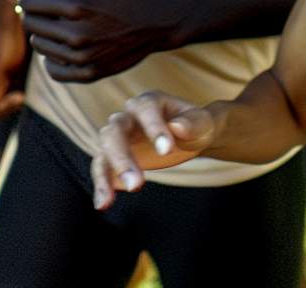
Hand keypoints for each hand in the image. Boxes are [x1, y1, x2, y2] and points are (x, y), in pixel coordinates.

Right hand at [0, 0, 29, 118]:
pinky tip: (26, 87)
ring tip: (24, 92)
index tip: (17, 96)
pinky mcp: (7, 77)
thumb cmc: (6, 35)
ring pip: (0, 104)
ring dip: (12, 103)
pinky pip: (10, 96)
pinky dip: (17, 96)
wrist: (19, 17)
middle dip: (4, 106)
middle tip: (21, 96)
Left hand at [20, 0, 175, 82]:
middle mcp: (77, 34)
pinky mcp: (88, 73)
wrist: (154, 22)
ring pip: (39, 45)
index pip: (28, 2)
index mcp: (77, 4)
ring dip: (44, 33)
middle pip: (30, 23)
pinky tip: (64, 44)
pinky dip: (52, 58)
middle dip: (33, 12)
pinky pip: (52, 70)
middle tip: (48, 6)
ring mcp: (83, 57)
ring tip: (61, 23)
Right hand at [90, 92, 215, 209]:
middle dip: (122, 157)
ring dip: (106, 174)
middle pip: (116, 130)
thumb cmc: (197, 126)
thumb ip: (194, 123)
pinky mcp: (115, 156)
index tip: (166, 151)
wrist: (190, 136)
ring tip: (109, 201)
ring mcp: (120, 135)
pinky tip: (103, 204)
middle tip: (136, 185)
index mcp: (151, 102)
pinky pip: (102, 167)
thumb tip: (178, 128)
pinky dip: (101, 184)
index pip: (146, 109)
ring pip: (105, 148)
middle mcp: (129, 116)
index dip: (154, 128)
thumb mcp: (204, 122)